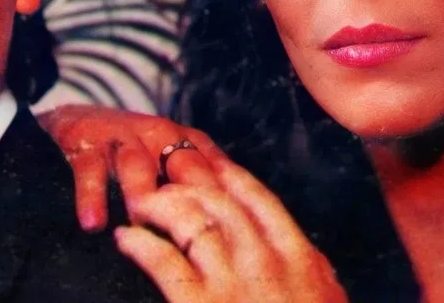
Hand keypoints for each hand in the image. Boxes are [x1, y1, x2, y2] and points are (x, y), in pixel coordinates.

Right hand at [37, 104, 226, 230]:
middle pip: (186, 168)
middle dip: (194, 200)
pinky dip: (91, 195)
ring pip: (139, 165)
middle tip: (198, 240)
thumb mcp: (172, 164)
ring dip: (143, 195)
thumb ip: (201, 190)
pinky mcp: (84, 141)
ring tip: (142, 230)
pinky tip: (92, 223)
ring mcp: (123, 137)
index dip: (230, 206)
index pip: (219, 174)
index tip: (235, 240)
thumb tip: (229, 237)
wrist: (76, 120)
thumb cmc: (134, 156)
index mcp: (189, 142)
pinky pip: (90, 169)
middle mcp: (161, 135)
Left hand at [114, 157, 347, 302]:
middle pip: (219, 200)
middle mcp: (267, 261)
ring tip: (140, 202)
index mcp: (301, 258)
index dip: (228, 173)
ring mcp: (234, 283)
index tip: (207, 159)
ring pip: (191, 220)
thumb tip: (309, 255)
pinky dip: (140, 243)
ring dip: (160, 204)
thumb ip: (317, 276)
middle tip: (162, 166)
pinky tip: (126, 239)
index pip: (258, 199)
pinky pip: (163, 260)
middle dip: (187, 177)